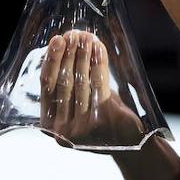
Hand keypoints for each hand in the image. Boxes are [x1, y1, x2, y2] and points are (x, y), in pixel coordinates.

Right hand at [39, 29, 143, 148]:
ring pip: (81, 82)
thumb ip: (69, 87)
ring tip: (86, 37)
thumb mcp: (80, 108)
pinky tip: (99, 48)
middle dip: (68, 55)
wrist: (132, 145)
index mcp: (51, 127)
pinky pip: (99, 85)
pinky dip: (98, 63)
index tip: (57, 39)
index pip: (48, 87)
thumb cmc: (103, 120)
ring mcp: (81, 128)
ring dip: (83, 56)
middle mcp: (62, 130)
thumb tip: (66, 48)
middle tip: (72, 34)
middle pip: (63, 83)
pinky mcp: (101, 121)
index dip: (52, 61)